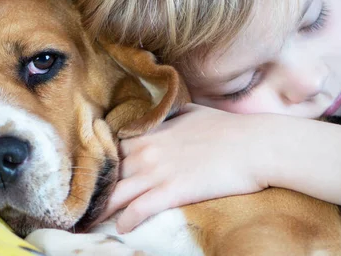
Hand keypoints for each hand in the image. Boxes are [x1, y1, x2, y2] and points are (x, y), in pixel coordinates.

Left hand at [97, 103, 272, 232]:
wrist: (255, 145)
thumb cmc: (228, 128)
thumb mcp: (193, 113)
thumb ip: (171, 115)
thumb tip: (165, 115)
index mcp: (152, 132)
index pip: (114, 147)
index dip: (104, 161)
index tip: (97, 173)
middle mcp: (148, 150)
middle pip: (110, 171)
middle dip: (97, 186)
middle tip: (86, 200)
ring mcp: (158, 171)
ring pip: (118, 192)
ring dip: (103, 207)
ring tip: (92, 218)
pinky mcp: (172, 190)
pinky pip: (139, 208)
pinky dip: (127, 220)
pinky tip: (122, 227)